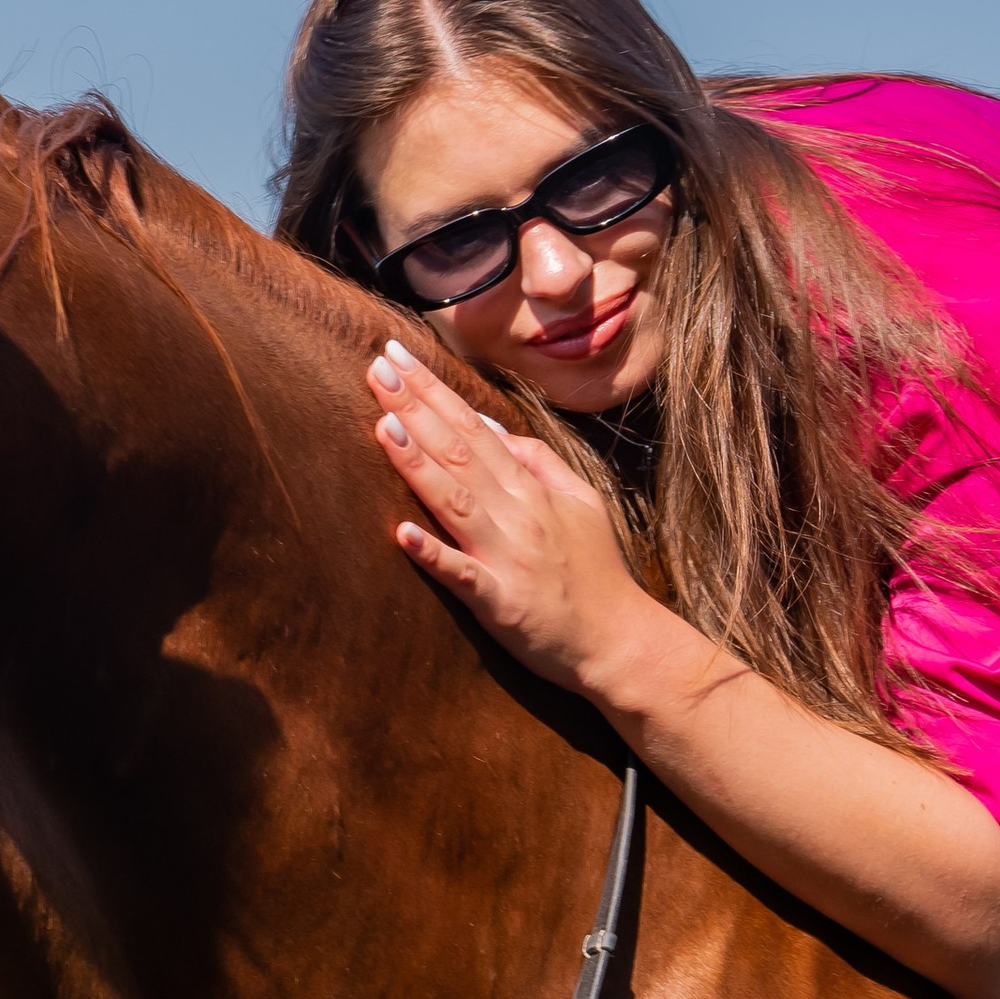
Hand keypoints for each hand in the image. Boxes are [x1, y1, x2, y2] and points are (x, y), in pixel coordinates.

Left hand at [368, 339, 665, 700]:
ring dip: (417, 464)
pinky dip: (433, 554)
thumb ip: (537, 460)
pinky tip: (401, 533)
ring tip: (383, 425)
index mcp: (531, 490)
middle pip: (458, 452)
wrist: (621, 642)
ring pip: (455, 502)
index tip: (396, 356)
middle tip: (378, 368)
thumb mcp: (581, 502)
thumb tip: (489, 426)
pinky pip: (463, 576)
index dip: (433, 392)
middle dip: (415, 408)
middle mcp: (517, 515)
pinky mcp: (500, 603)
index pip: (472, 429)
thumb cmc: (597, 573)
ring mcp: (507, 558)